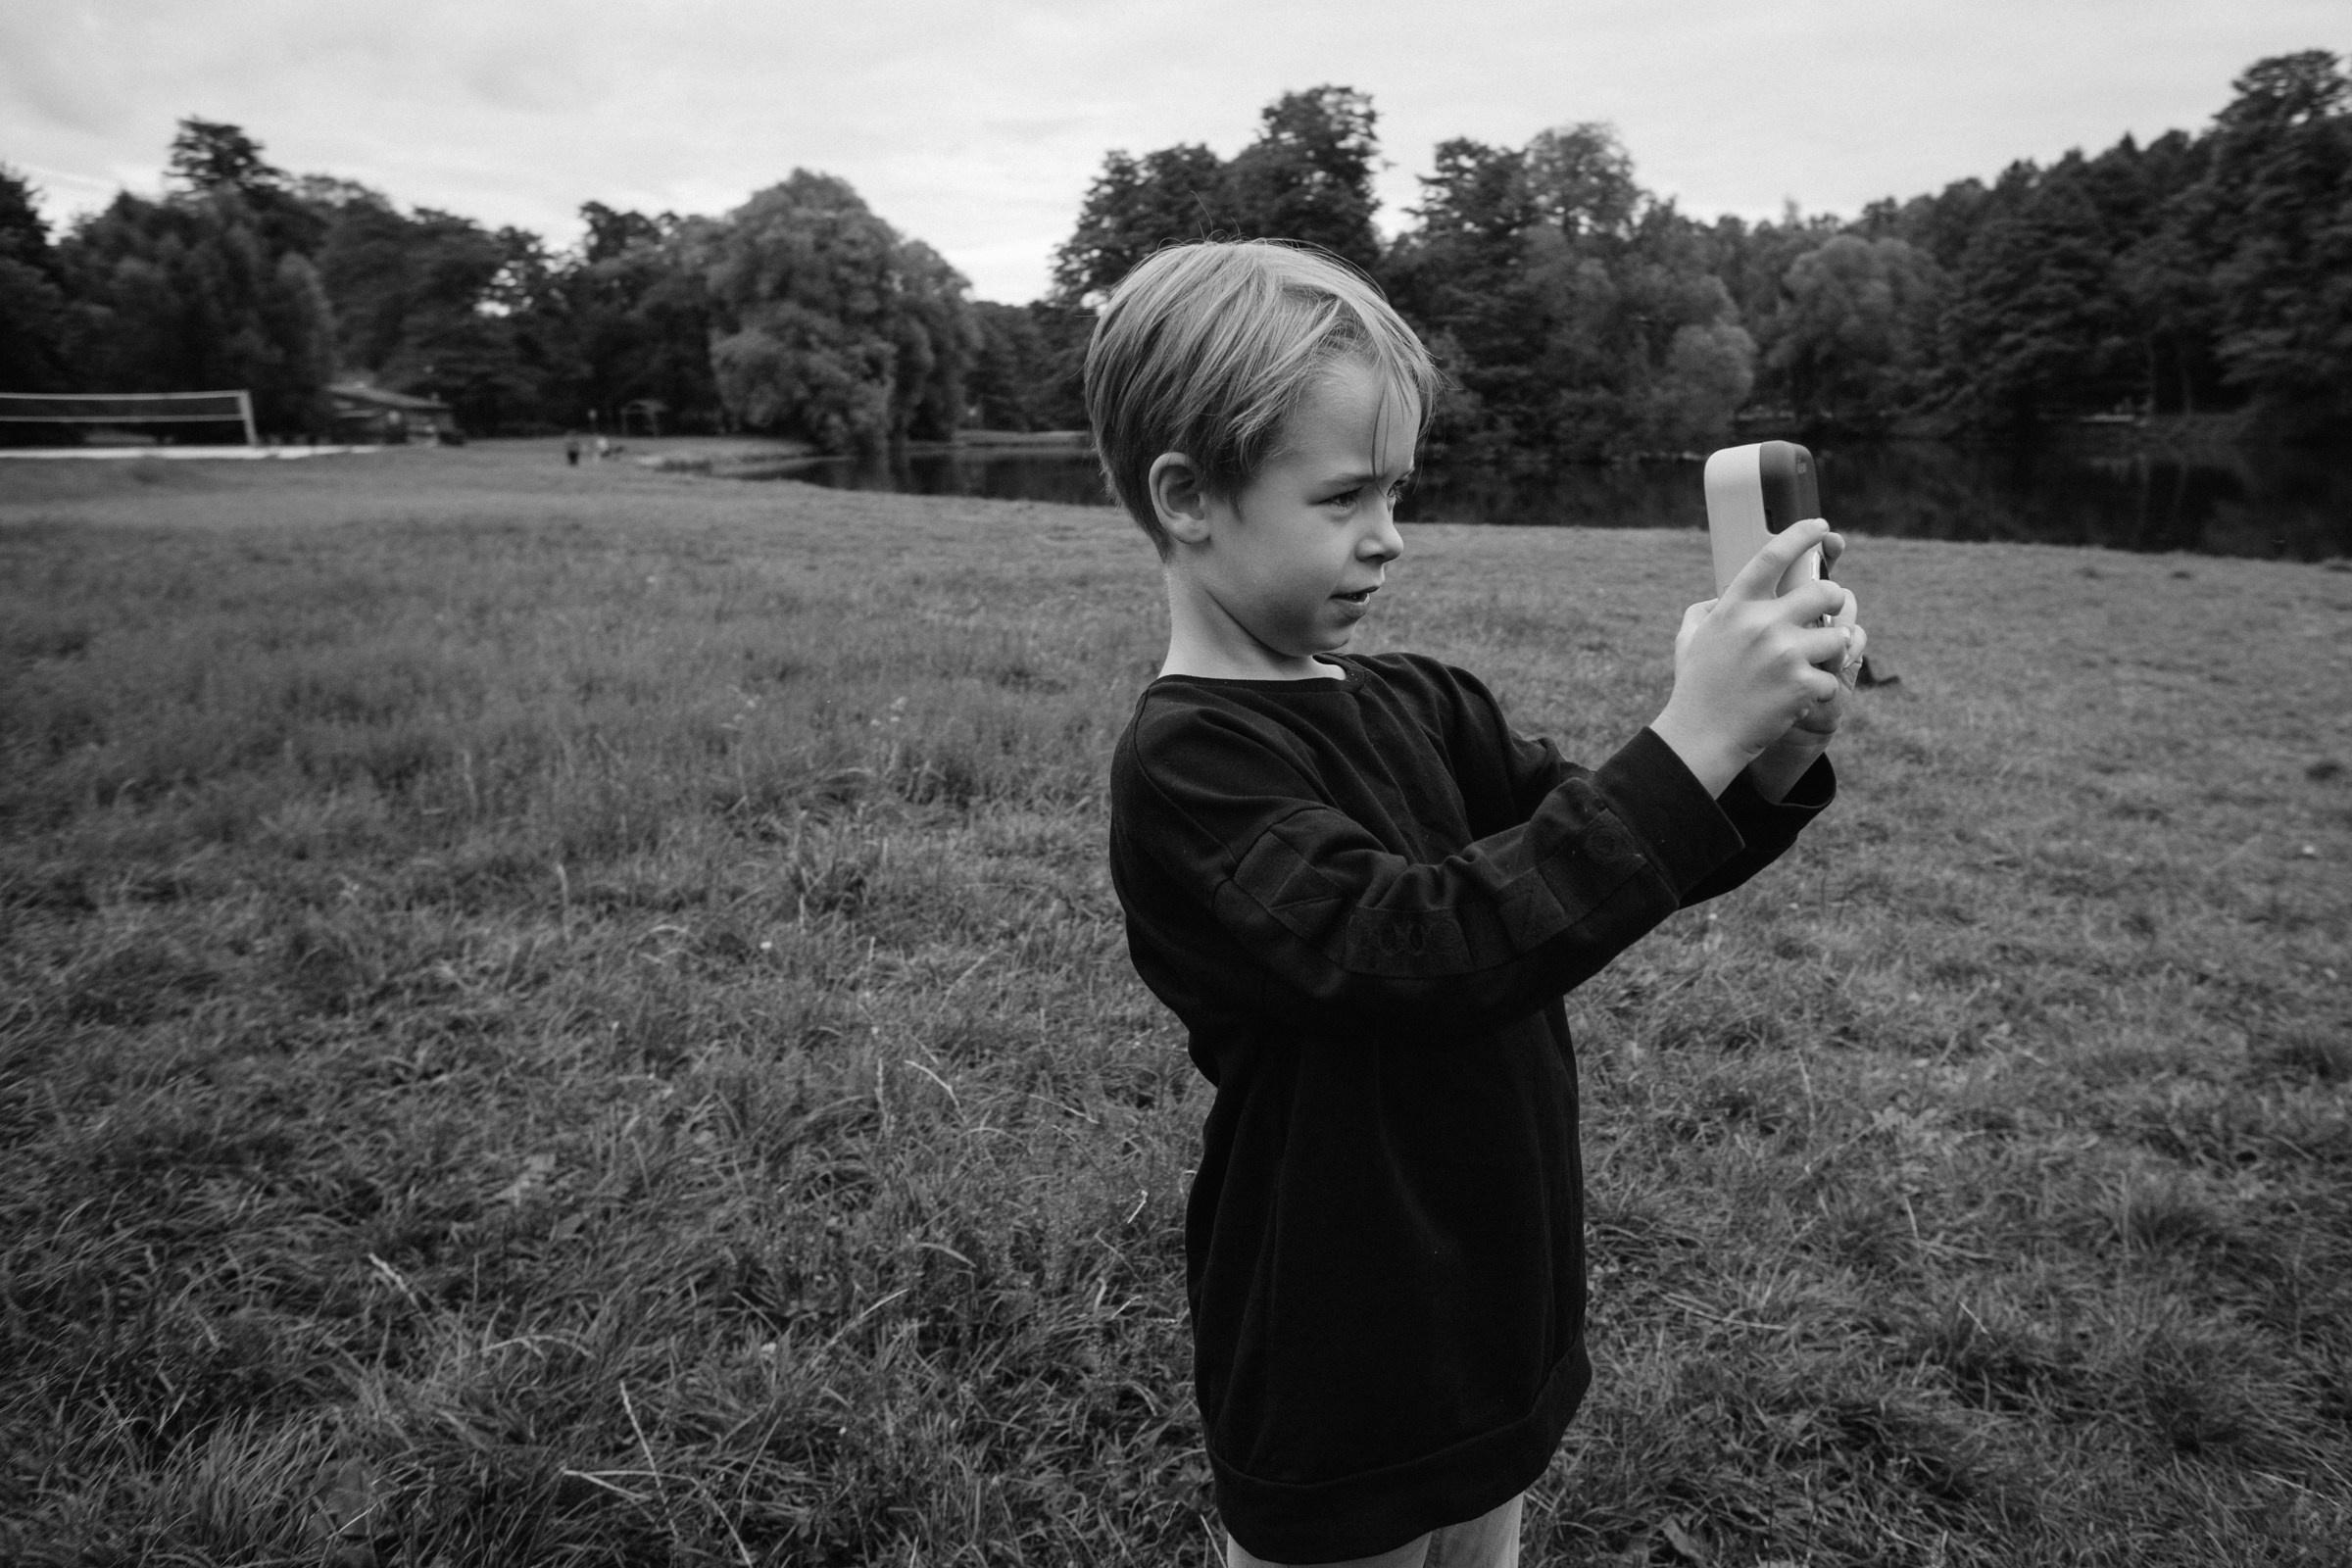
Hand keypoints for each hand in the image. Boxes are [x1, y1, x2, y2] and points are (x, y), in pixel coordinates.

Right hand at [1650, 519, 1849, 796]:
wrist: (1701, 736)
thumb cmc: (1694, 687)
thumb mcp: (1688, 640)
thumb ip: (1704, 611)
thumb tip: (1717, 598)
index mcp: (1734, 607)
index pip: (1772, 556)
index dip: (1800, 535)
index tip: (1820, 527)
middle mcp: (1762, 624)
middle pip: (1825, 592)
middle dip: (1835, 600)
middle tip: (1831, 610)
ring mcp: (1785, 654)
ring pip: (1838, 636)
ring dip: (1832, 649)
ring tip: (1815, 662)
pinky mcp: (1802, 684)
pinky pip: (1833, 677)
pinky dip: (1822, 689)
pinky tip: (1801, 698)